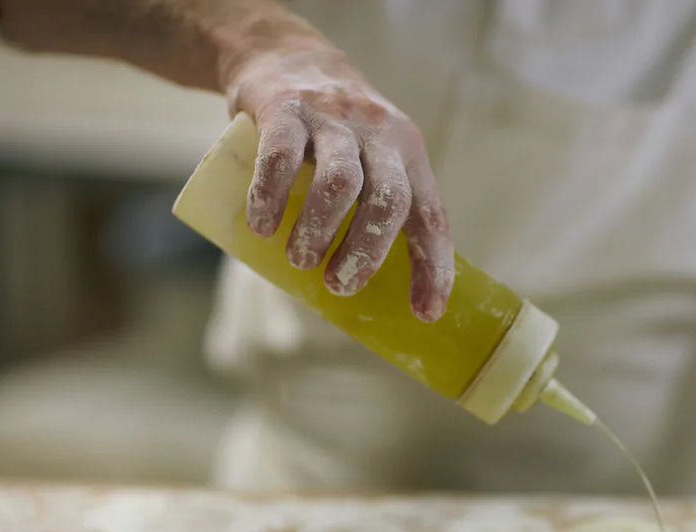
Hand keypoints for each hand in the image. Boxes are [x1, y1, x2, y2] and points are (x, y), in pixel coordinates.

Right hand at [226, 43, 453, 320]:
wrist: (284, 55)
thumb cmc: (332, 133)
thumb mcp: (371, 156)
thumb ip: (373, 207)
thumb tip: (362, 290)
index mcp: (408, 155)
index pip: (431, 216)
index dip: (433, 267)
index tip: (425, 312)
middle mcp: (380, 134)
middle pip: (388, 200)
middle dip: (367, 251)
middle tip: (340, 286)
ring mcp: (334, 119)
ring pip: (340, 181)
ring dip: (320, 230)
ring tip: (301, 262)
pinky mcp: (286, 108)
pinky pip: (281, 156)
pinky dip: (270, 197)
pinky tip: (262, 228)